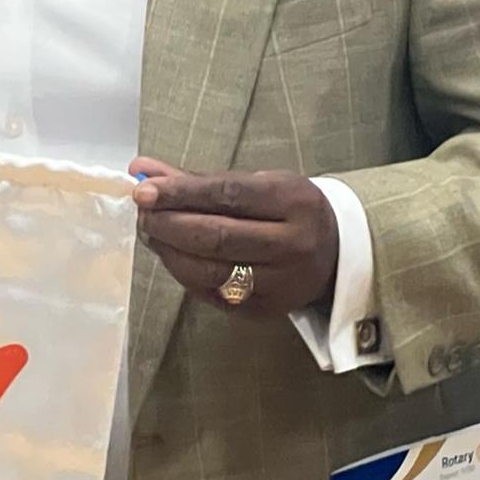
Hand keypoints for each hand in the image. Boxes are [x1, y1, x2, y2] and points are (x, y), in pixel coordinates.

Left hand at [129, 157, 338, 317]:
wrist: (337, 253)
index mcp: (293, 202)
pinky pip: (213, 294)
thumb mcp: (257, 183)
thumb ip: (199, 179)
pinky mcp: (267, 311)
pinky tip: (171, 255)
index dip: (180, 193)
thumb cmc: (287, 209)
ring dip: (169, 251)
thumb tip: (142, 168)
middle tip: (142, 212)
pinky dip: (183, 273)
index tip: (143, 190)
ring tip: (151, 232)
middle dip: (168, 224)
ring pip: (210, 271)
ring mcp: (281, 284)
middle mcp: (293, 245)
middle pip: (217, 237)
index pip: (228, 196)